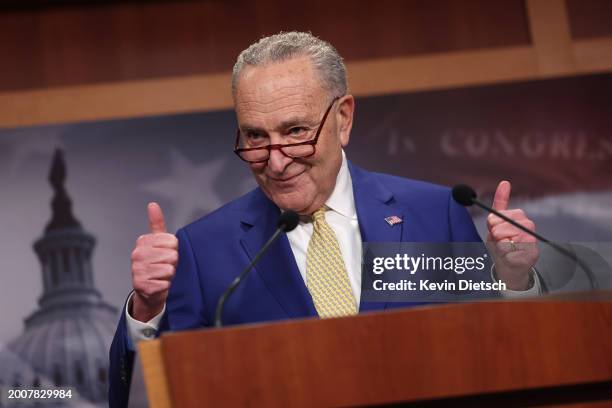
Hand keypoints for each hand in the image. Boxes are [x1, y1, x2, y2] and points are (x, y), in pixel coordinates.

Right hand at [130, 202, 178, 321]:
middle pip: (172, 256)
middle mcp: (137, 255)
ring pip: (169, 270)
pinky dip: (166, 286)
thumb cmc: (157, 264)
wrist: (149, 291)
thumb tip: (152, 204)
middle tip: (164, 266)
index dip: (174, 250)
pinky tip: (158, 285)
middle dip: (173, 263)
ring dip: (170, 275)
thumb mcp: (159, 242)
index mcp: (142, 242)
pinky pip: (165, 283)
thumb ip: (157, 224)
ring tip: (161, 276)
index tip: (166, 254)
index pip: (172, 242)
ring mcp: (137, 270)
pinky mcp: (141, 285)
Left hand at [486, 181, 538, 289]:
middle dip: (496, 235)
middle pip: (501, 226)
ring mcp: (532, 240)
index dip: (494, 224)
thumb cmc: (502, 244)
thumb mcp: (496, 223)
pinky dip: (504, 254)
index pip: (500, 214)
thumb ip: (500, 203)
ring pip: (504, 238)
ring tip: (505, 249)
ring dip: (499, 245)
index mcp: (520, 217)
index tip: (495, 229)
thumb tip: (505, 182)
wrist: (509, 267)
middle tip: (501, 241)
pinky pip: (509, 250)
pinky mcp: (532, 254)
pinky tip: (510, 256)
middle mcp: (528, 226)